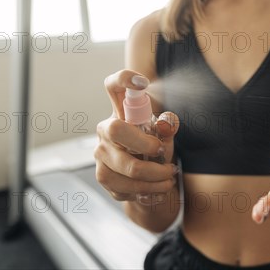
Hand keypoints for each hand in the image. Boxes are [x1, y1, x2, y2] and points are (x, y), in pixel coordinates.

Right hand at [95, 70, 179, 202]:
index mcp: (121, 111)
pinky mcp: (102, 176)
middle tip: (163, 152)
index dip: (124, 79)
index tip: (142, 82)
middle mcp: (106, 129)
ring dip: (155, 176)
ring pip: (127, 167)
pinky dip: (148, 190)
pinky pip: (126, 186)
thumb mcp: (164, 135)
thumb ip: (167, 126)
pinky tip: (157, 188)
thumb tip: (167, 124)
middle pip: (118, 130)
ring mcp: (100, 153)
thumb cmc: (153, 149)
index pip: (114, 86)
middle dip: (146, 144)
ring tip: (169, 176)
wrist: (146, 181)